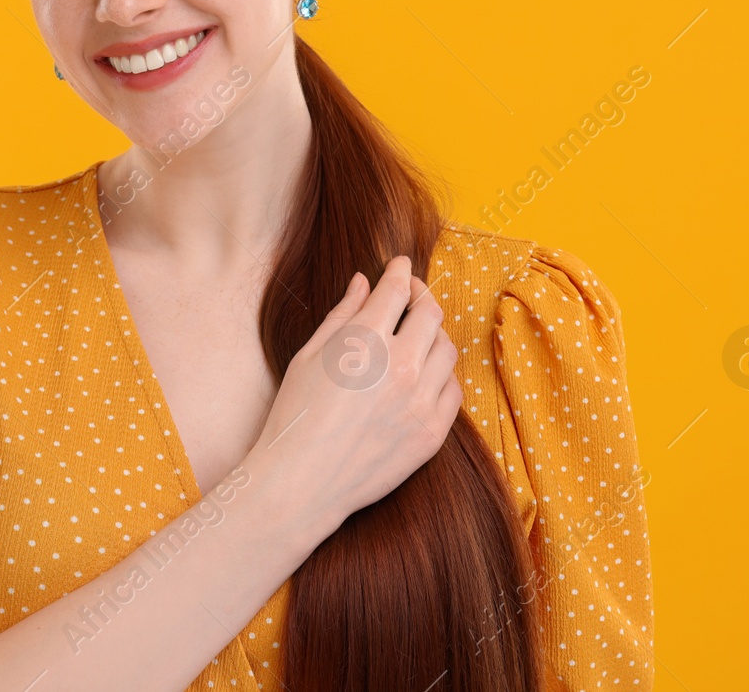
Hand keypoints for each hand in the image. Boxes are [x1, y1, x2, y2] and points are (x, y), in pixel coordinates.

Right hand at [244, 254, 462, 534]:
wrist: (302, 482)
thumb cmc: (296, 416)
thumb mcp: (309, 356)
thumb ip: (342, 315)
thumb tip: (363, 282)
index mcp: (365, 341)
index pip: (397, 290)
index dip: (401, 271)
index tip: (401, 266)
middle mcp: (400, 366)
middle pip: (430, 313)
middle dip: (422, 296)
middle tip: (411, 295)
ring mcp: (420, 401)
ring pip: (447, 350)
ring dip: (434, 335)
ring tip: (417, 337)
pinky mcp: (432, 433)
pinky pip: (453, 390)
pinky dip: (442, 375)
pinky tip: (424, 375)